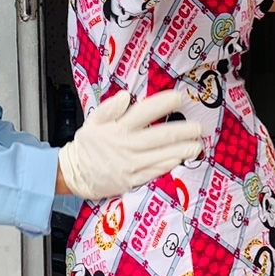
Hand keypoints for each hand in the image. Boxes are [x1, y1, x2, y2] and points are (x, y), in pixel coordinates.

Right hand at [57, 90, 203, 200]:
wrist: (76, 174)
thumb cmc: (87, 145)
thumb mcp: (92, 121)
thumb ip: (109, 108)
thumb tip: (125, 96)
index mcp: (119, 128)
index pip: (145, 112)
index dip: (164, 103)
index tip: (179, 98)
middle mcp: (128, 145)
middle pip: (162, 136)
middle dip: (183, 130)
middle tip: (199, 127)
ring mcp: (132, 164)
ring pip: (164, 155)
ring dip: (183, 149)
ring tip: (197, 144)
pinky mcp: (134, 179)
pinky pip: (157, 171)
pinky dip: (171, 164)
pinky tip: (182, 159)